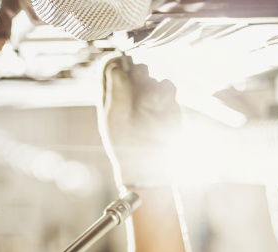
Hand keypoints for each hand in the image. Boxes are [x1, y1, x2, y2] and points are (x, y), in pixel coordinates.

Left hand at [98, 55, 181, 188]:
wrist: (148, 163)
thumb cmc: (124, 143)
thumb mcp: (115, 117)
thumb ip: (116, 91)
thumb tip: (116, 66)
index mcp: (110, 95)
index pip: (110, 67)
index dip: (115, 62)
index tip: (120, 66)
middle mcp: (129, 92)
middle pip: (132, 66)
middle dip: (135, 71)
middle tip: (136, 82)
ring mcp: (148, 94)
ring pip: (150, 75)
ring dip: (148, 84)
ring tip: (147, 104)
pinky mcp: (166, 101)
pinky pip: (167, 85)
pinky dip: (164, 91)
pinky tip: (158, 105)